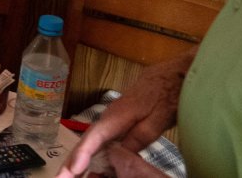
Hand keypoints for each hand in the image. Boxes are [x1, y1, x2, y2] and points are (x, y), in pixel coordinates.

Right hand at [56, 51, 193, 177]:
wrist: (172, 74)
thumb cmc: (167, 93)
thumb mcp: (159, 117)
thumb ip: (140, 136)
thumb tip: (120, 154)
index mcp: (117, 116)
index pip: (95, 137)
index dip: (83, 154)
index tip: (73, 169)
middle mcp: (109, 117)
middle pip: (87, 142)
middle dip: (72, 161)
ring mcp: (111, 120)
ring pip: (91, 142)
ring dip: (78, 159)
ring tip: (69, 175)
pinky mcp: (117, 123)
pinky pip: (99, 141)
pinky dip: (90, 154)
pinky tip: (89, 165)